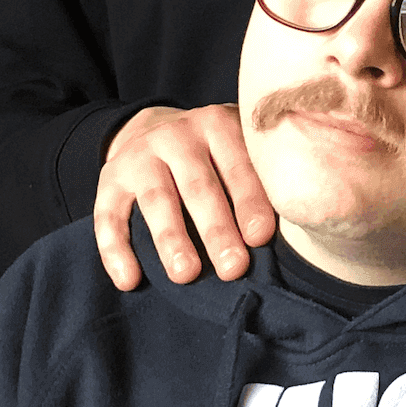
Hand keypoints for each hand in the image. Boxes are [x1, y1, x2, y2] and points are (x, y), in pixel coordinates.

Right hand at [93, 104, 274, 290]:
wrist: (154, 129)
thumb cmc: (214, 155)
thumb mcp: (238, 148)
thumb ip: (261, 176)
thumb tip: (297, 229)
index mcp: (218, 125)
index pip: (237, 164)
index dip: (250, 200)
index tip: (261, 237)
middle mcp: (177, 136)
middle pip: (198, 186)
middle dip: (216, 228)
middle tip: (233, 267)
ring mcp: (140, 156)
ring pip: (156, 200)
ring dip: (171, 239)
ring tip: (186, 275)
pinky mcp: (109, 179)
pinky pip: (108, 216)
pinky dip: (115, 250)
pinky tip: (129, 280)